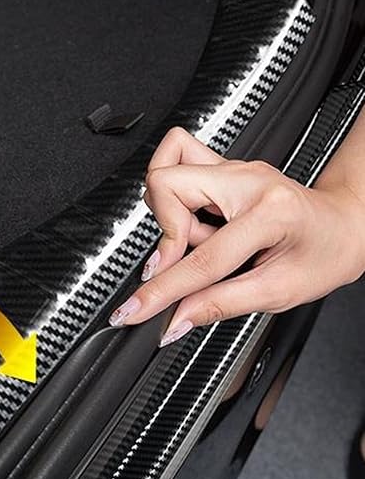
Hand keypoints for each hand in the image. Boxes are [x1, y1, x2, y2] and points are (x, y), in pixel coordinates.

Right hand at [109, 127, 364, 344]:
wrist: (345, 223)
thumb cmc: (325, 252)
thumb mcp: (279, 291)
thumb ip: (220, 304)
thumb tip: (177, 318)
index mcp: (269, 212)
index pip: (201, 258)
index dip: (162, 290)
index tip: (134, 309)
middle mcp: (247, 178)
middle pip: (167, 184)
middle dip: (165, 231)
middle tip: (179, 258)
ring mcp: (233, 168)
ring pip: (167, 169)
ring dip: (170, 214)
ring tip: (200, 238)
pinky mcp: (223, 167)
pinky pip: (177, 160)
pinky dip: (171, 192)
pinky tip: (190, 216)